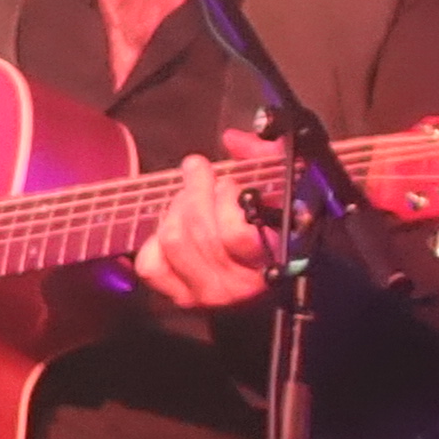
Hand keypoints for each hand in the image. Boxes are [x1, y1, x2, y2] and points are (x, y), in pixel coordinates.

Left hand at [131, 130, 276, 308]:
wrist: (265, 270)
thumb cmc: (279, 222)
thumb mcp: (286, 184)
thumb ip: (267, 156)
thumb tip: (232, 140)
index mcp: (274, 260)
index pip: (237, 234)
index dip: (226, 198)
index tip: (228, 182)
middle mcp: (239, 286)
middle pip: (197, 231)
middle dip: (197, 191)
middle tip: (202, 175)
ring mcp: (206, 295)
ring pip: (173, 240)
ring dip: (177, 209)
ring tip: (190, 198)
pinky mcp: (179, 298)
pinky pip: (151, 263)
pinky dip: (156, 241)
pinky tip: (175, 228)